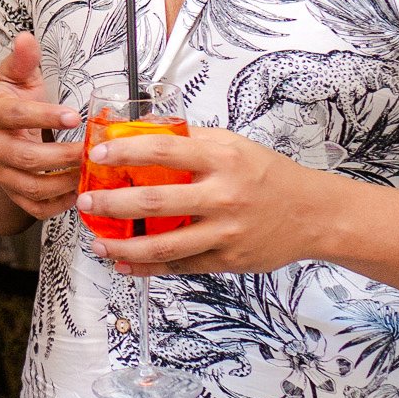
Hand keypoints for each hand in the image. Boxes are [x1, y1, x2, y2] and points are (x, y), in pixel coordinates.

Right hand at [0, 34, 83, 218]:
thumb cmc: (13, 104)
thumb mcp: (16, 78)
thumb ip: (23, 60)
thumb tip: (26, 38)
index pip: (17, 117)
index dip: (45, 117)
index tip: (75, 116)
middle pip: (26, 158)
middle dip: (62, 156)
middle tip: (91, 150)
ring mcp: (3, 174)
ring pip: (32, 186)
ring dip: (64, 182)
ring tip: (90, 171)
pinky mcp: (13, 194)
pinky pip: (34, 208)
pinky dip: (58, 205)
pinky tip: (80, 192)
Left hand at [79, 126, 328, 274]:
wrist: (313, 214)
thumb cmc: (268, 176)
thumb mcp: (233, 146)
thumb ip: (190, 140)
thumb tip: (142, 130)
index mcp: (222, 159)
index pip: (164, 150)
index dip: (126, 151)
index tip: (98, 154)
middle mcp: (223, 196)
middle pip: (155, 201)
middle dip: (111, 204)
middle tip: (85, 203)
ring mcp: (225, 232)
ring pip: (164, 245)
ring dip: (124, 247)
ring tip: (98, 243)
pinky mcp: (228, 260)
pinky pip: (180, 267)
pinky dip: (148, 268)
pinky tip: (125, 265)